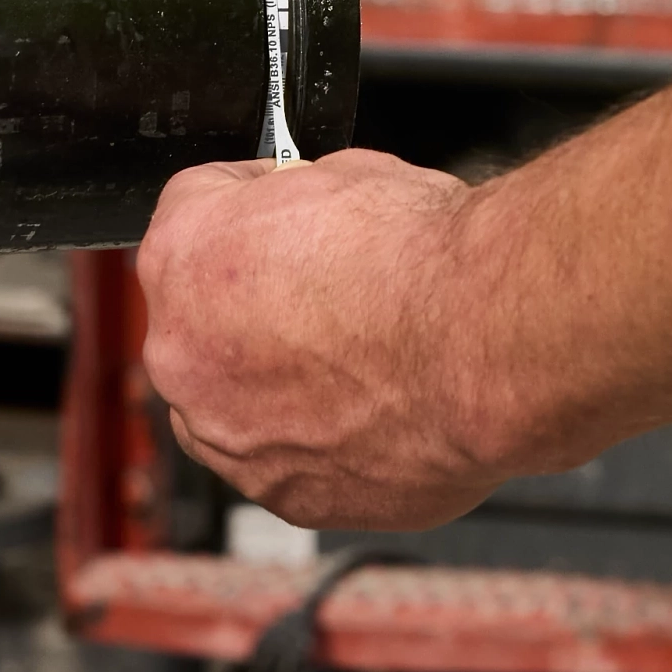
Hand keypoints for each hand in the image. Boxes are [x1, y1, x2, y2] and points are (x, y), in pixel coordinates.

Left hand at [137, 144, 511, 531]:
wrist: (486, 344)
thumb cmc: (425, 262)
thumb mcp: (348, 174)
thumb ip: (294, 204)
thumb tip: (305, 214)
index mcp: (185, 254)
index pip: (194, 212)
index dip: (251, 204)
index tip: (285, 211)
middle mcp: (184, 353)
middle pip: (204, 321)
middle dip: (257, 306)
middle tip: (329, 295)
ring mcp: (230, 438)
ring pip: (238, 405)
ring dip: (283, 384)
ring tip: (363, 361)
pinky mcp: (290, 496)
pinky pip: (293, 462)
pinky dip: (328, 441)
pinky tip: (382, 406)